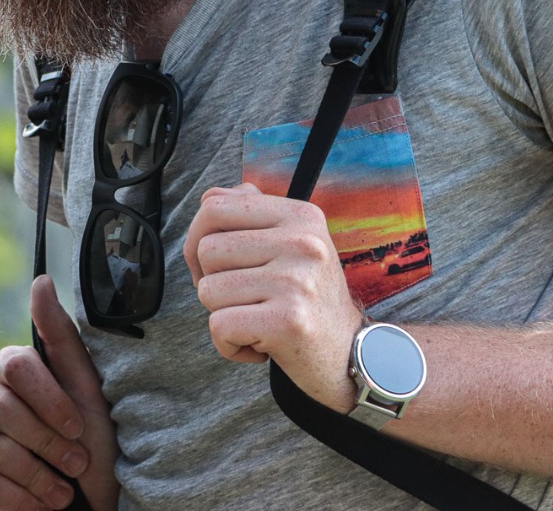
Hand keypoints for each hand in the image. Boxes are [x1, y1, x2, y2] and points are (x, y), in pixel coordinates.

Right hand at [0, 276, 117, 510]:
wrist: (98, 499)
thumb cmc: (95, 439)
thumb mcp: (88, 387)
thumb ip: (61, 336)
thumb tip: (40, 280)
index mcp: (14, 369)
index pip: (17, 366)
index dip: (49, 399)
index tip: (78, 426)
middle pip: (3, 409)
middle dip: (47, 441)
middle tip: (77, 462)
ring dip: (37, 476)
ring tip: (63, 490)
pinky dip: (20, 498)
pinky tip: (43, 504)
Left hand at [182, 184, 364, 409]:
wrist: (354, 356)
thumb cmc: (308, 299)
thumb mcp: (291, 245)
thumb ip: (251, 215)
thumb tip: (208, 197)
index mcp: (300, 216)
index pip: (214, 207)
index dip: (198, 238)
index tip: (218, 267)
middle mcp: (303, 242)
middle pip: (206, 249)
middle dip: (210, 280)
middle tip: (244, 300)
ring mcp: (296, 281)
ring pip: (208, 289)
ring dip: (222, 315)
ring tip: (259, 321)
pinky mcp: (288, 321)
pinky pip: (219, 327)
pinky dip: (229, 346)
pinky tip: (260, 347)